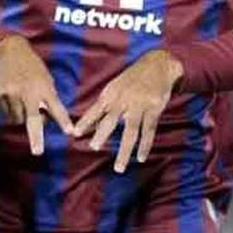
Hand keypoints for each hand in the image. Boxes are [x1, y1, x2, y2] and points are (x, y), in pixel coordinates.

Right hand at [0, 35, 74, 155]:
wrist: (8, 51)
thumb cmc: (31, 67)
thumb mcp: (45, 78)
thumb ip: (47, 97)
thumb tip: (45, 119)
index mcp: (43, 87)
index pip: (56, 107)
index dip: (63, 120)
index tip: (70, 132)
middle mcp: (27, 92)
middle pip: (32, 120)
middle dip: (36, 138)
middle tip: (38, 152)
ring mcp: (11, 94)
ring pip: (17, 119)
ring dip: (21, 117)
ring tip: (22, 101)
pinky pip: (5, 113)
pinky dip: (10, 110)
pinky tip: (11, 97)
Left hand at [74, 49, 182, 172]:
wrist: (158, 64)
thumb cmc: (134, 77)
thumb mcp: (116, 85)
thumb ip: (106, 105)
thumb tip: (92, 124)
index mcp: (112, 93)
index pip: (95, 110)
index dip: (85, 121)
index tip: (74, 133)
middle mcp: (124, 99)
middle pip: (111, 120)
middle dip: (101, 134)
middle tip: (93, 147)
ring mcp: (139, 105)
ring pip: (130, 131)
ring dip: (124, 151)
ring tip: (118, 167)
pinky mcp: (154, 109)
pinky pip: (148, 131)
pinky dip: (144, 146)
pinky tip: (140, 157)